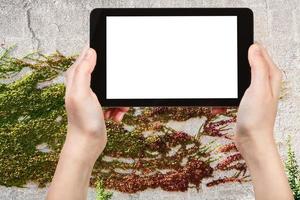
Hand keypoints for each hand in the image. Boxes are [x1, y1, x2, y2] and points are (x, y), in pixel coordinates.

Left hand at [63, 47, 127, 163]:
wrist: (87, 144)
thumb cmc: (83, 121)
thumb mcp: (82, 93)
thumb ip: (84, 70)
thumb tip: (90, 51)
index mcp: (75, 78)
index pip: (87, 55)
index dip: (98, 52)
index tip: (111, 52)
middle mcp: (82, 85)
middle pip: (104, 73)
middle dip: (114, 82)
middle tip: (117, 92)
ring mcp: (92, 96)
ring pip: (112, 88)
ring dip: (118, 98)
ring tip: (118, 108)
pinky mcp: (100, 106)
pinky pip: (115, 101)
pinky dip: (118, 107)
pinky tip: (116, 115)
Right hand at [234, 44, 292, 199]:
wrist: (252, 139)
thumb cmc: (257, 118)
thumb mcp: (258, 88)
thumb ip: (258, 67)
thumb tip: (254, 47)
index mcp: (271, 76)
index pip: (261, 51)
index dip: (248, 46)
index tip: (235, 42)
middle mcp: (266, 81)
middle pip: (251, 61)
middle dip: (238, 59)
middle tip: (226, 58)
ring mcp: (256, 90)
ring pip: (243, 73)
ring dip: (233, 73)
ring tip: (225, 74)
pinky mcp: (248, 98)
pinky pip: (238, 85)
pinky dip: (231, 86)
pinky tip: (226, 91)